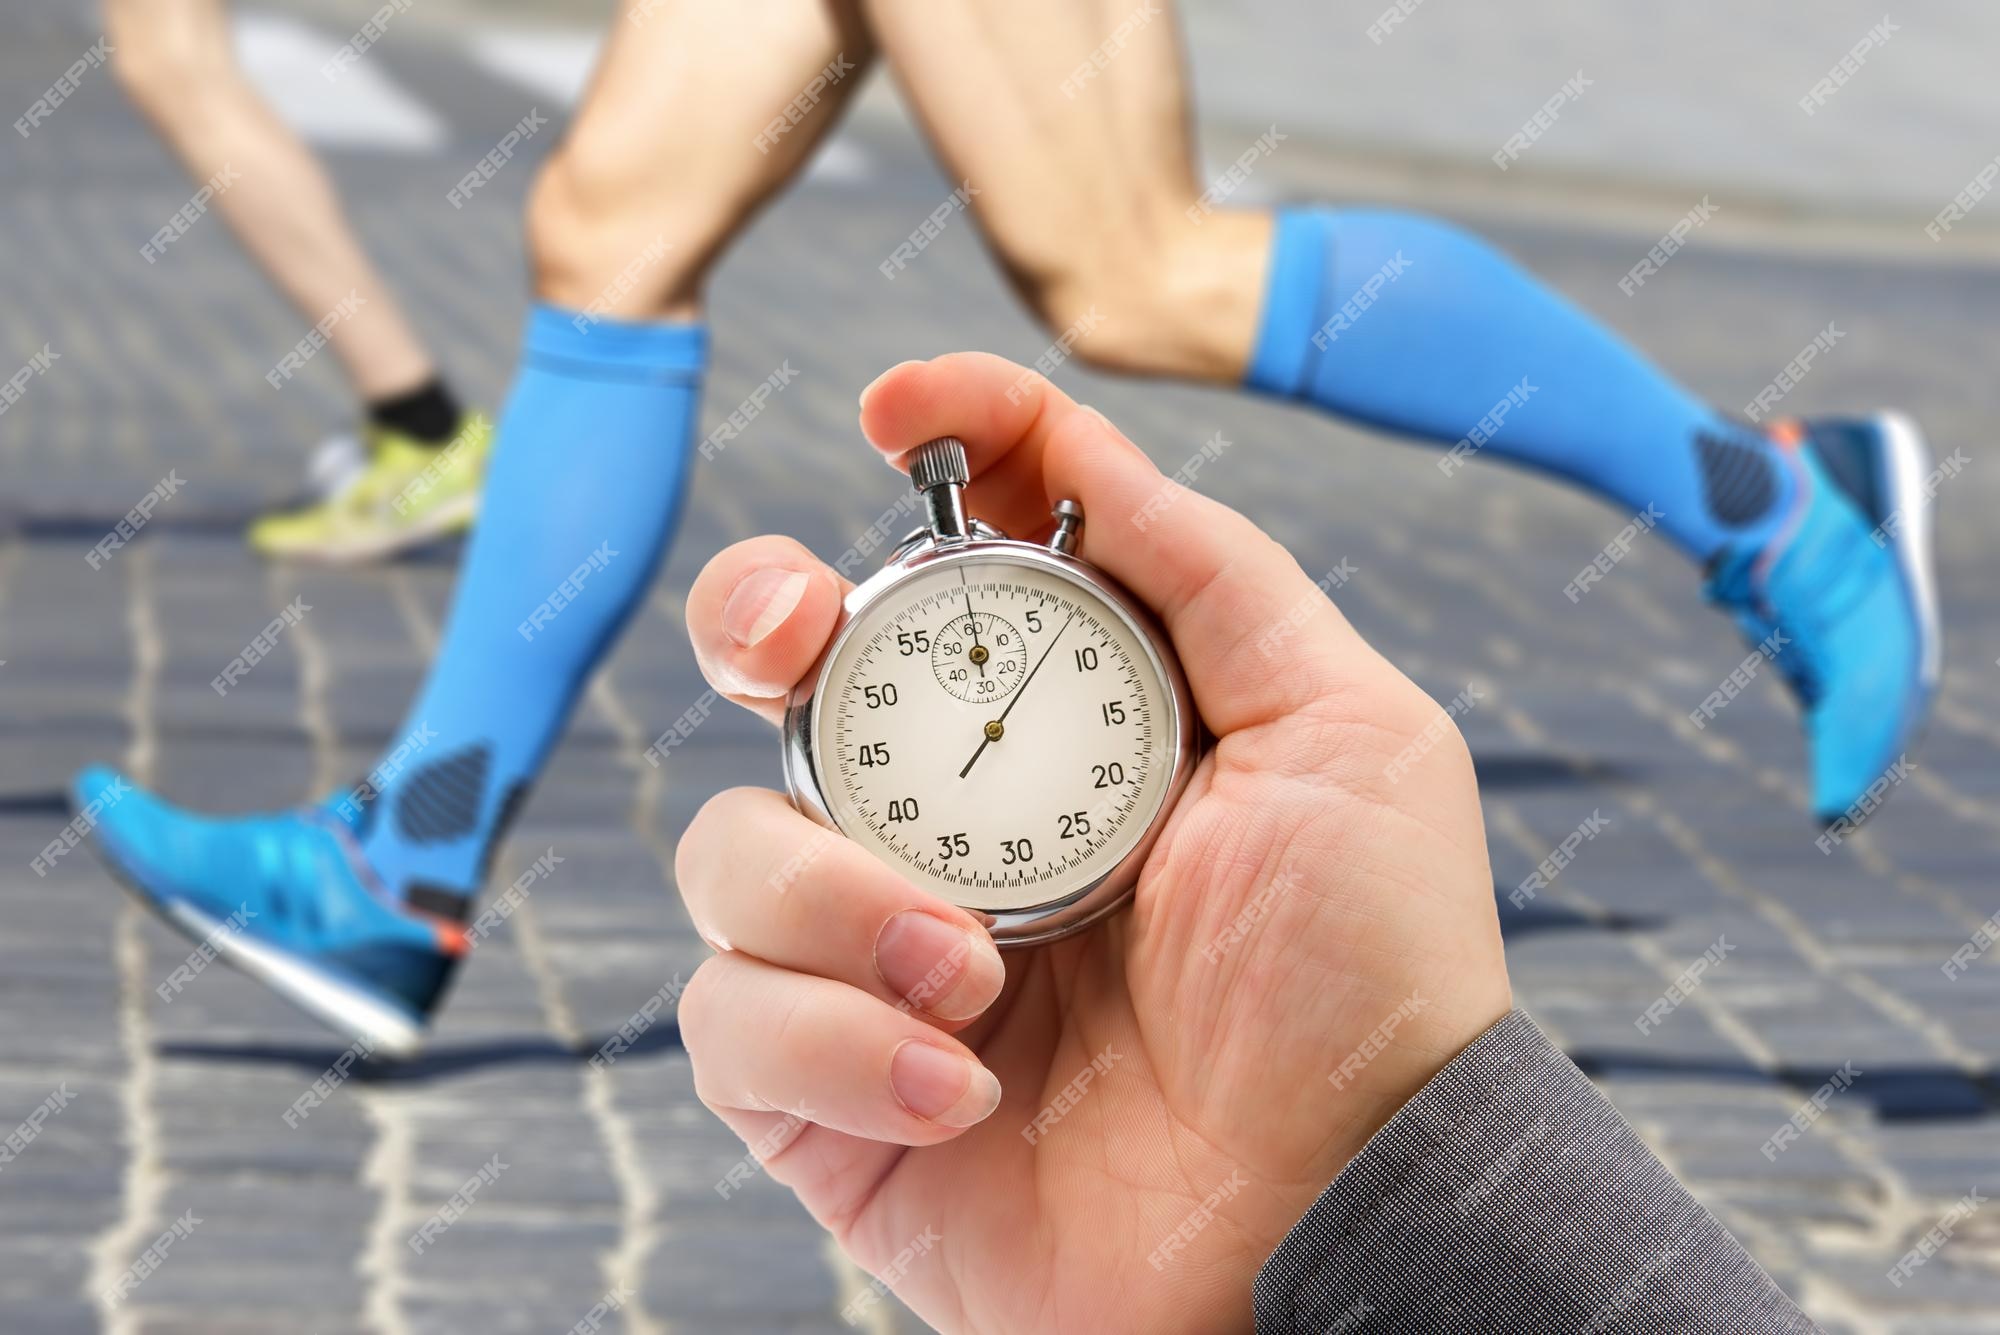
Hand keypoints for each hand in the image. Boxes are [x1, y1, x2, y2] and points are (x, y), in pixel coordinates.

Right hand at [674, 354, 1510, 1332]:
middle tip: (800, 642)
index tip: (902, 411)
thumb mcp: (1338, 731)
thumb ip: (1206, 570)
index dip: (926, 454)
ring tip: (976, 976)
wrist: (1343, 1217)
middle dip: (757, 617)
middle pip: (776, 669)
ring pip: (731, 849)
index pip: (952, 557)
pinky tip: (964, 1087)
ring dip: (838, 896)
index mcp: (1064, 723)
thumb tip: (1076, 441)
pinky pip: (733, 1021)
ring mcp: (878, 954)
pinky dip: (838, 1042)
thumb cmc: (1365, 980)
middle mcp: (953, 821)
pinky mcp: (829, 1090)